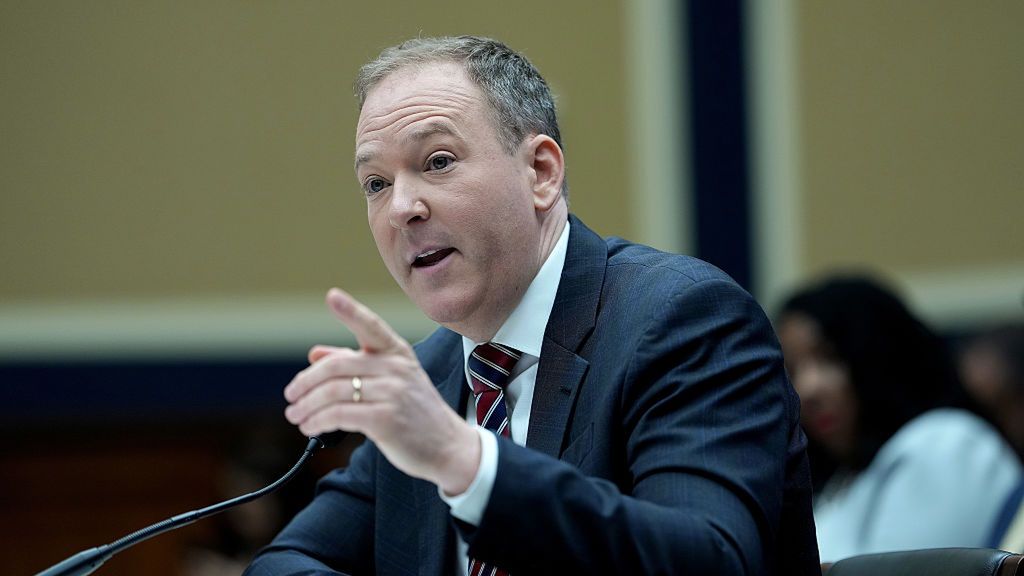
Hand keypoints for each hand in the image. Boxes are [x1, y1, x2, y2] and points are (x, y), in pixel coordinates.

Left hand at [283, 288, 479, 494]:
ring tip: (295, 415)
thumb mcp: (392, 380)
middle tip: (291, 395)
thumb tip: (315, 354)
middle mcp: (396, 368)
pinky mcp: (385, 421)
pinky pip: (339, 416)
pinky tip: (310, 428)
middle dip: (306, 382)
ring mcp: (392, 394)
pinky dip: (317, 422)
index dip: (351, 311)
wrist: (448, 446)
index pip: (371, 326)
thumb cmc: (415, 411)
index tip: (332, 295)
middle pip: (337, 366)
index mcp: (397, 353)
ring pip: (333, 393)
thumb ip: (353, 363)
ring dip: (306, 406)